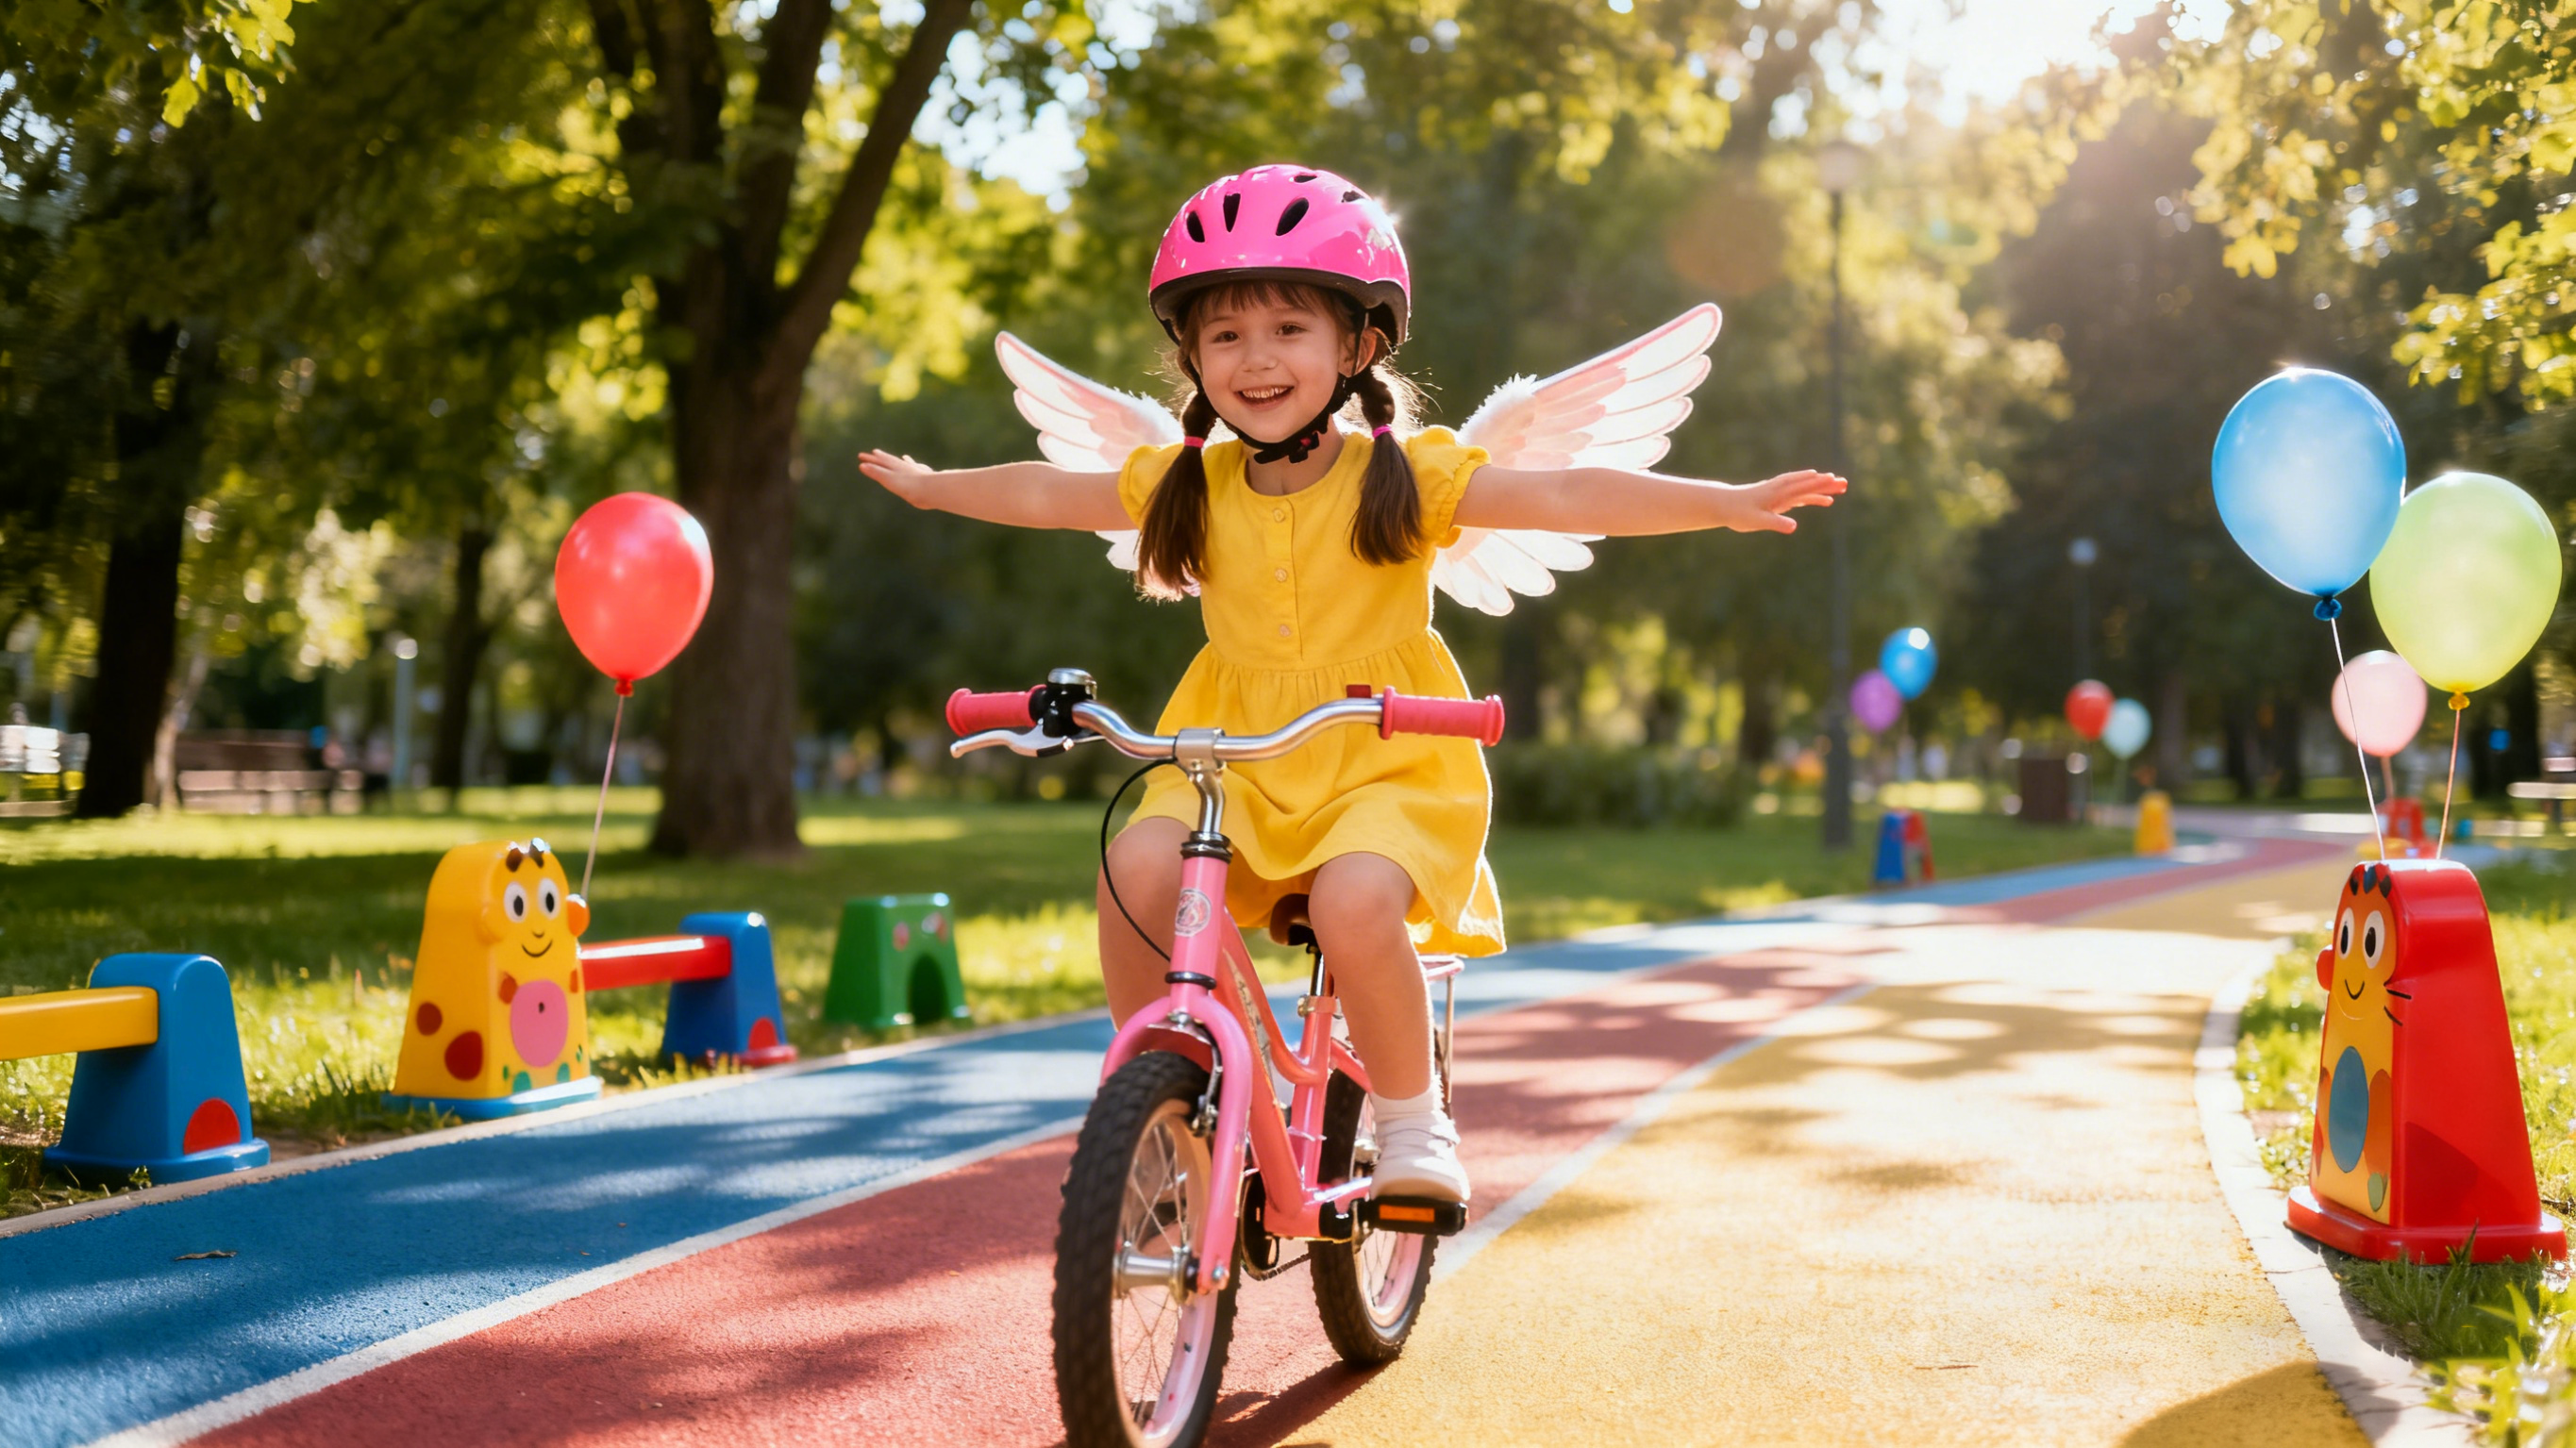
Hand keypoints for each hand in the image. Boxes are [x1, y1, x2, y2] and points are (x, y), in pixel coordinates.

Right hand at [858, 449, 936, 506]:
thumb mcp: (888, 479)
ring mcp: (913, 471)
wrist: (931, 489)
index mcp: (895, 466)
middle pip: (890, 460)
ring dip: (896, 460)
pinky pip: (914, 467)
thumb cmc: (908, 485)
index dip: (870, 459)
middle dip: (881, 457)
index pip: (880, 461)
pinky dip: (910, 463)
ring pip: (902, 463)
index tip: (861, 456)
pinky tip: (911, 462)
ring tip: (894, 456)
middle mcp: (904, 466)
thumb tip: (862, 465)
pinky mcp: (922, 477)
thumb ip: (876, 472)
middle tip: (874, 452)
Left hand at [1715, 469, 1845, 533]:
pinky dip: (1813, 497)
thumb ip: (1776, 523)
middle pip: (1808, 484)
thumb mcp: (1757, 521)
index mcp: (1778, 493)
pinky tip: (1824, 500)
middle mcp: (1781, 490)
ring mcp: (1781, 493)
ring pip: (1806, 489)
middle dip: (1826, 483)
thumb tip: (1794, 526)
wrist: (1724, 504)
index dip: (1818, 484)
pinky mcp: (1779, 498)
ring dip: (1823, 489)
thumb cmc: (1738, 513)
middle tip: (1846, 483)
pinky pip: (1800, 496)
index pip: (1802, 487)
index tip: (1834, 481)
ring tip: (1841, 490)